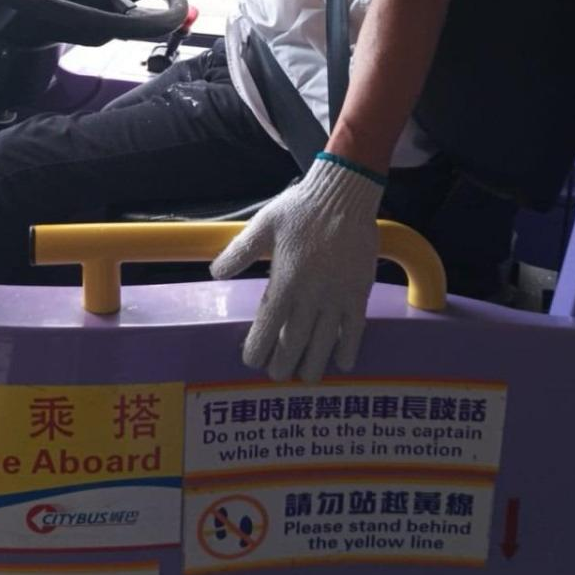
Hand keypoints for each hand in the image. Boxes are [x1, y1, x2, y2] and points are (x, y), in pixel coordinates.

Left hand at [211, 153, 384, 381]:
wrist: (343, 196)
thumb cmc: (300, 209)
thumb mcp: (263, 225)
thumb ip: (239, 251)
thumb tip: (215, 274)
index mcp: (285, 279)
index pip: (268, 323)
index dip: (258, 346)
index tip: (251, 361)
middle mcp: (311, 293)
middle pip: (295, 340)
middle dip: (283, 362)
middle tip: (276, 376)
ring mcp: (337, 295)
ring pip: (324, 341)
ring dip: (313, 363)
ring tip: (305, 378)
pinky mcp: (359, 292)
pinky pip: (355, 328)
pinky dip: (348, 348)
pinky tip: (342, 363)